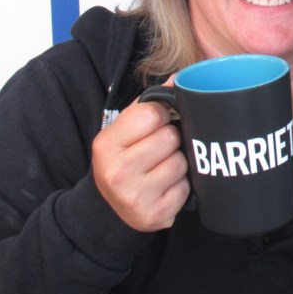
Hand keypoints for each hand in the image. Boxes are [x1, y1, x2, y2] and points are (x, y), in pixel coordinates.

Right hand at [92, 80, 189, 231]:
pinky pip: (186, 188)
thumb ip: (150, 103)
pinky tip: (166, 187)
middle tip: (159, 150)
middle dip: (171, 140)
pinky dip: (181, 186)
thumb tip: (180, 78)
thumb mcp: (125, 130)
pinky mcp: (155, 215)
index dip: (162, 115)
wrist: (112, 208)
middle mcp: (117, 172)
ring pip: (181, 162)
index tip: (158, 123)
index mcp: (106, 144)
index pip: (152, 113)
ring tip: (161, 168)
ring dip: (178, 164)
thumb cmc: (125, 159)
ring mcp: (135, 197)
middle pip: (170, 137)